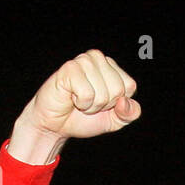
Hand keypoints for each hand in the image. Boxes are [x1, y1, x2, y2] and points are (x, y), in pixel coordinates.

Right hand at [9, 50, 140, 163]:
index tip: (102, 104)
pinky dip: (81, 103)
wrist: (55, 126)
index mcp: (111, 67)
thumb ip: (130, 114)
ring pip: (103, 93)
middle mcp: (98, 58)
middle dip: (104, 105)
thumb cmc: (83, 119)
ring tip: (79, 101)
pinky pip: (88, 94)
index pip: (130, 86)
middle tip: (88, 103)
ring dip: (91, 106)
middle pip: (118, 90)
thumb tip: (126, 102)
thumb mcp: (114, 120)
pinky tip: (71, 98)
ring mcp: (83, 61)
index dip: (117, 103)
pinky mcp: (70, 68)